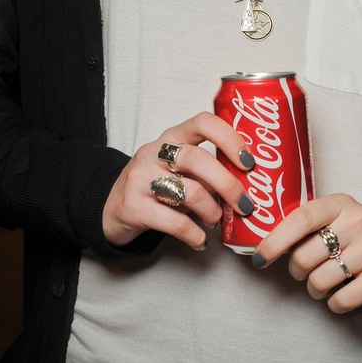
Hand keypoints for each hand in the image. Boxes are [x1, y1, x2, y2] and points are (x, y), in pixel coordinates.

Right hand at [102, 112, 254, 249]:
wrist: (110, 207)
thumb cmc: (155, 185)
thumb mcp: (178, 167)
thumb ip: (207, 168)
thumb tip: (250, 184)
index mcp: (172, 136)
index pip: (202, 122)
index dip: (229, 138)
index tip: (249, 161)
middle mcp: (154, 152)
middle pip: (196, 158)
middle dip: (227, 183)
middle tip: (245, 203)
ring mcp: (140, 178)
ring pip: (187, 191)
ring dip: (211, 211)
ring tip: (216, 221)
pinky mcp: (133, 207)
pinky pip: (173, 222)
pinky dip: (194, 234)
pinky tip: (200, 240)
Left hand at [252, 193, 361, 312]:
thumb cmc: (357, 233)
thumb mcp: (336, 216)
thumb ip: (307, 223)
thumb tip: (263, 243)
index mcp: (340, 203)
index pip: (301, 218)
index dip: (276, 240)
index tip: (259, 258)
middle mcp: (358, 221)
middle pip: (305, 257)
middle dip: (296, 270)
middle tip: (303, 270)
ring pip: (320, 282)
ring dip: (314, 289)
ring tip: (324, 281)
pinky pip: (342, 300)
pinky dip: (334, 304)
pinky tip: (340, 293)